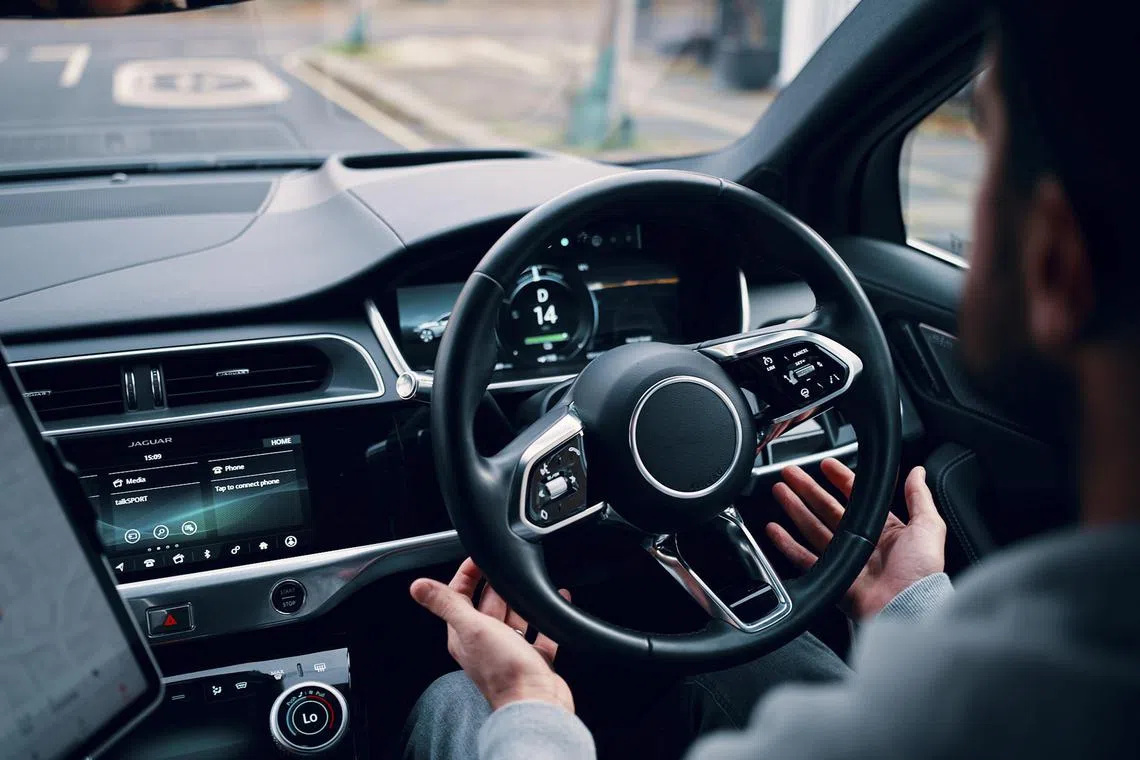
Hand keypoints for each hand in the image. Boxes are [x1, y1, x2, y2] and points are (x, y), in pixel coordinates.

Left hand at [410, 558, 574, 712]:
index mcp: (464, 635)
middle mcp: (485, 643)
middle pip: (488, 604)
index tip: (479, 558)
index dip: (467, 575)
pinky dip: (546, 617)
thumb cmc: (504, 672)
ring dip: (521, 599)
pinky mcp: (533, 659)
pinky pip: (540, 632)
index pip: (459, 596)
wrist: (536, 704)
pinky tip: (557, 602)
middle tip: (507, 566)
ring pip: (513, 616)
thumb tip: (417, 586)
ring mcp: (510, 651)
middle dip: (496, 583)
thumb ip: (445, 604)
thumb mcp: (471, 628)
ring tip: (531, 581)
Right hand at [766, 459, 945, 620]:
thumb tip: (918, 472)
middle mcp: (862, 544)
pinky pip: (803, 558)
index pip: (857, 498)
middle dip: (808, 489)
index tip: (825, 465)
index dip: (841, 479)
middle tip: (791, 473)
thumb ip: (920, 497)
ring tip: (780, 491)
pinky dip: (787, 544)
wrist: (908, 607)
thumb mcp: (929, 526)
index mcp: (885, 531)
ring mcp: (845, 561)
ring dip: (795, 508)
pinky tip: (774, 530)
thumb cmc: (921, 572)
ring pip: (812, 528)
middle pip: (827, 509)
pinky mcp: (832, 579)